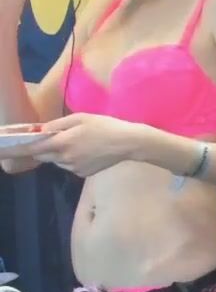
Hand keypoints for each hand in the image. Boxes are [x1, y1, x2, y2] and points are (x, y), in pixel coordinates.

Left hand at [18, 113, 141, 177]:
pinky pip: (68, 166)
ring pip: (56, 161)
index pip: (31, 148)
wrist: (128, 143)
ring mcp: (73, 168)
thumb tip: (40, 130)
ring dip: (58, 153)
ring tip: (79, 143)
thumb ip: (57, 124)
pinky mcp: (82, 174)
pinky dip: (71, 159)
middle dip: (43, 147)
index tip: (2, 150)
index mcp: (62, 143)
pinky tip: (87, 151)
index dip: (15, 149)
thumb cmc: (105, 126)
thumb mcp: (80, 118)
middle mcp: (64, 159)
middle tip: (56, 137)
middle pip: (42, 155)